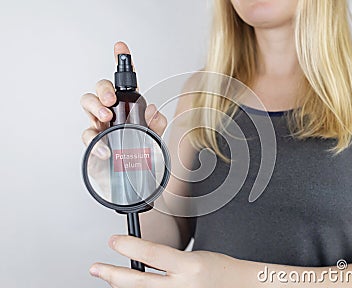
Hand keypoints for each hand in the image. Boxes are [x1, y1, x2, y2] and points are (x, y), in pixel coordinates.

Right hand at [80, 41, 167, 158]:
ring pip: (88, 104)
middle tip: (111, 100)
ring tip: (106, 117)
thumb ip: (157, 124)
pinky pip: (87, 135)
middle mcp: (113, 114)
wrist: (136, 181)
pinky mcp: (93, 143)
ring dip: (95, 106)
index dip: (122, 63)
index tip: (121, 48)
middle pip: (101, 90)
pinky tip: (105, 149)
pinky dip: (94, 140)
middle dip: (103, 89)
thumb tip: (153, 110)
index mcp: (129, 108)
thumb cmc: (144, 156)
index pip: (125, 83)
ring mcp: (101, 127)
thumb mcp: (155, 139)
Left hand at [89, 235, 242, 287]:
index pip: (152, 254)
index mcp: (189, 266)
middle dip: (111, 274)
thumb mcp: (193, 256)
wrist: (237, 286)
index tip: (114, 241)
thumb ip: (166, 258)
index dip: (128, 246)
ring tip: (109, 276)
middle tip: (95, 267)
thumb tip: (140, 256)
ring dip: (122, 285)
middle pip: (138, 282)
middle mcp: (182, 287)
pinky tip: (130, 287)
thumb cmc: (219, 270)